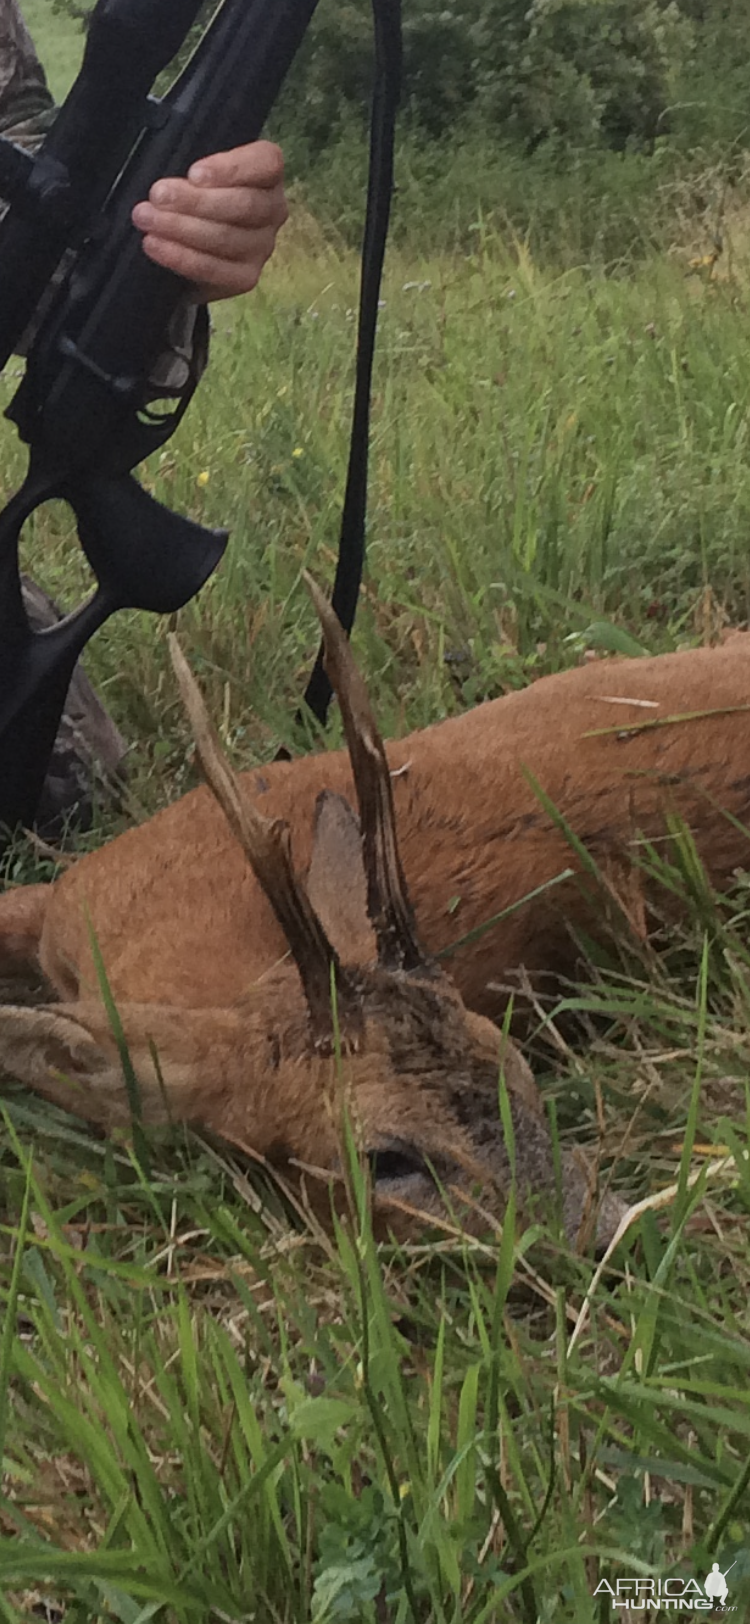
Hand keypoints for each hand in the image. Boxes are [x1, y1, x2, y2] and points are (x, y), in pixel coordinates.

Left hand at [130, 141, 287, 302]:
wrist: (192, 246)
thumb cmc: (195, 196)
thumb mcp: (196, 173)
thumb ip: (192, 171)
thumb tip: (166, 179)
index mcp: (267, 173)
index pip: (265, 163)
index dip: (231, 168)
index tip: (193, 174)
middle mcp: (273, 210)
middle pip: (243, 204)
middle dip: (195, 201)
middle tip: (157, 196)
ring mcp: (262, 246)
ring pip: (226, 237)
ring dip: (180, 228)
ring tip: (146, 219)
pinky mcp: (246, 277)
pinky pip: (214, 269)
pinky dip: (180, 257)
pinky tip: (154, 245)